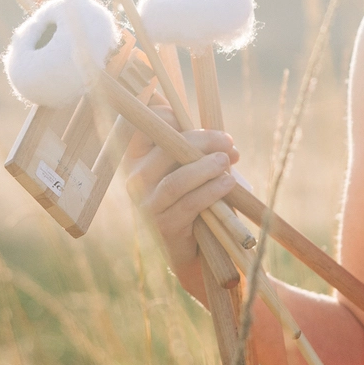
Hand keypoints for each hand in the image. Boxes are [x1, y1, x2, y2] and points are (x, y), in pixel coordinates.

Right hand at [124, 122, 238, 282]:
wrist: (195, 247)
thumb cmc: (196, 198)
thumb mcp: (193, 168)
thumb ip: (198, 150)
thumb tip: (225, 142)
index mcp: (138, 158)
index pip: (142, 126)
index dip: (167, 116)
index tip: (195, 120)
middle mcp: (135, 179)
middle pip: (164, 150)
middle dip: (200, 140)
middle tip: (227, 142)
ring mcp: (146, 204)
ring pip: (175, 180)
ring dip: (205, 167)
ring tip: (228, 161)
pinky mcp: (163, 225)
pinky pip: (189, 204)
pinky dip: (211, 191)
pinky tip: (228, 184)